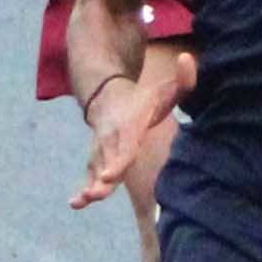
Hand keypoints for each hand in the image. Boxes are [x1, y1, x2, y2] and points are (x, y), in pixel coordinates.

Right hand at [70, 52, 196, 209]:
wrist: (110, 98)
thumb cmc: (146, 99)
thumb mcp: (166, 87)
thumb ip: (182, 78)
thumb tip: (187, 58)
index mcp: (131, 125)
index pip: (126, 145)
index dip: (119, 160)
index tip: (112, 174)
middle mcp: (112, 140)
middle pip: (108, 162)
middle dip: (103, 179)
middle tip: (97, 193)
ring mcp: (102, 151)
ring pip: (96, 170)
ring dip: (91, 187)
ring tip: (82, 202)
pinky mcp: (97, 160)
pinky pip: (89, 175)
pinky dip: (83, 190)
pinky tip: (75, 204)